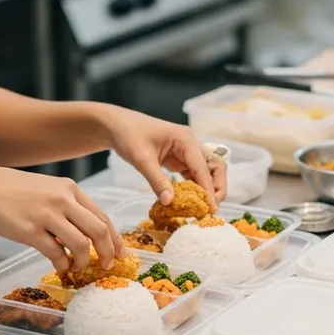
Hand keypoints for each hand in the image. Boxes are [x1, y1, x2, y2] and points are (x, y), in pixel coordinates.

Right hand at [0, 167, 123, 273]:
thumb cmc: (13, 191)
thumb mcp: (47, 189)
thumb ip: (68, 207)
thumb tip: (85, 234)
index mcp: (70, 189)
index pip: (103, 216)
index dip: (115, 238)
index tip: (121, 253)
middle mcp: (63, 200)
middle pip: (99, 231)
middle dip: (108, 253)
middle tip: (106, 266)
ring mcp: (47, 215)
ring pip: (81, 245)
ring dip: (84, 262)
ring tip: (78, 268)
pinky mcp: (30, 231)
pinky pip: (56, 254)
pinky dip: (63, 265)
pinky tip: (60, 268)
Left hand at [102, 108, 226, 208]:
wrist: (116, 126)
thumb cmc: (128, 135)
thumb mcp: (141, 159)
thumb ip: (157, 181)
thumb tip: (169, 202)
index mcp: (185, 139)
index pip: (203, 167)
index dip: (208, 188)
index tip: (210, 208)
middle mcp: (190, 144)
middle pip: (214, 166)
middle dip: (217, 187)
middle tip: (211, 208)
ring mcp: (186, 151)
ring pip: (206, 171)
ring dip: (207, 189)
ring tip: (203, 208)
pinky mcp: (179, 158)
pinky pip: (193, 174)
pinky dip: (194, 187)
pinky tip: (191, 201)